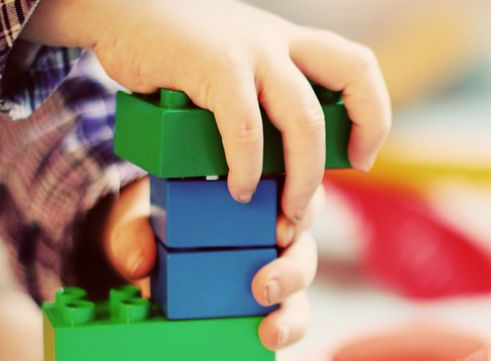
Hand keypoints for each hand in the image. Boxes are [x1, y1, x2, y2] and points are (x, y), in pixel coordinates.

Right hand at [24, 0, 390, 222]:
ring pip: (304, 119)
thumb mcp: (234, 66)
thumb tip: (275, 165)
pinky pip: (245, 126)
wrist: (118, 9)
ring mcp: (250, 50)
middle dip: (361, 135)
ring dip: (302, 175)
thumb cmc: (175, 52)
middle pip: (355, 75)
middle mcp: (279, 41)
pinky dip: (245, 166)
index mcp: (290, 43)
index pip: (358, 67)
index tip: (361, 156)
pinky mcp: (213, 65)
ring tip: (285, 210)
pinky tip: (236, 188)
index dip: (373, 113)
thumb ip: (260, 99)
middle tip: (333, 184)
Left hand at [101, 176, 321, 349]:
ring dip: (292, 313)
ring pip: (301, 291)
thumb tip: (139, 263)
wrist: (145, 256)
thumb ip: (134, 233)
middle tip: (264, 288)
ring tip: (271, 331)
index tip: (280, 229)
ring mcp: (275, 273)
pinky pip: (288, 321)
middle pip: (304, 249)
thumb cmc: (155, 225)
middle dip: (293, 271)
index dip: (302, 210)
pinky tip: (272, 348)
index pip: (297, 196)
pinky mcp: (268, 307)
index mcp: (257, 198)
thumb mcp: (140, 220)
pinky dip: (285, 333)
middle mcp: (274, 236)